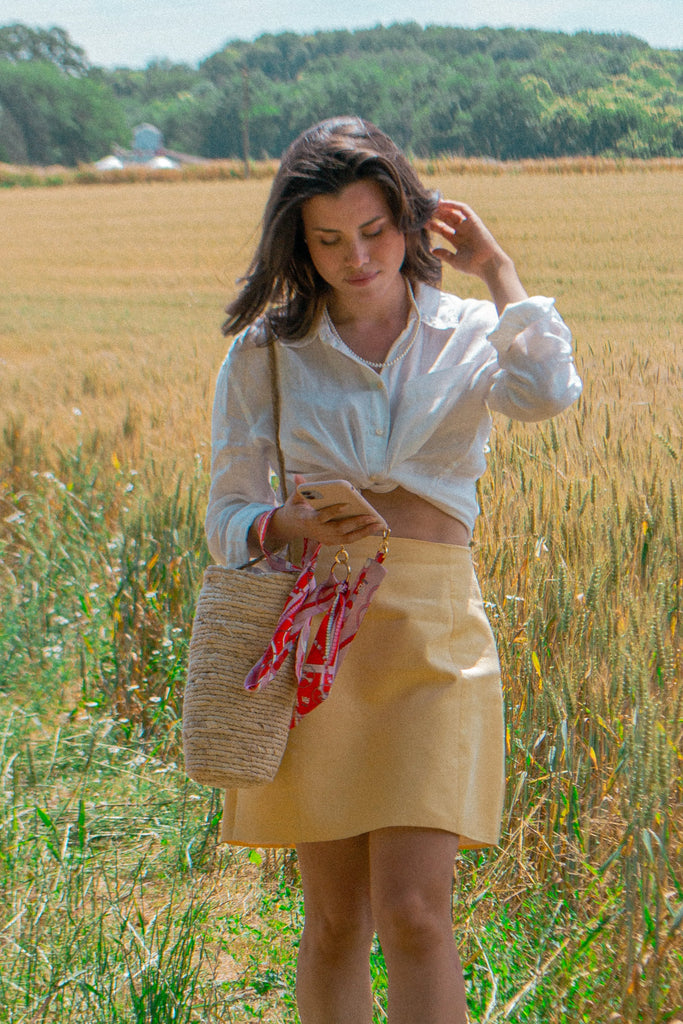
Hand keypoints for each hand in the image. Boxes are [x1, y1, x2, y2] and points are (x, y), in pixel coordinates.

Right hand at [255, 475, 384, 552]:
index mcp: (308, 520)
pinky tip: (373, 527)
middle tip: (372, 516)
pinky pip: (348, 539)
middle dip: (356, 523)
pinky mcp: (331, 542)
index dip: (333, 512)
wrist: (291, 526)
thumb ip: (299, 488)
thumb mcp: (294, 497)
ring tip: (379, 524)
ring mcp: (325, 539)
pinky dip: (361, 534)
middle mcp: (318, 532)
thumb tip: (298, 476)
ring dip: (364, 532)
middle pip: (339, 529)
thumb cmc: (296, 508)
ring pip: (347, 538)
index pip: (322, 517)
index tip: (346, 504)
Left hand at [429, 200, 527, 312]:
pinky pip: (464, 209)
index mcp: (458, 241)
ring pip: (454, 213)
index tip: (421, 223)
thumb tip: (432, 250)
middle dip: (436, 216)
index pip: (443, 230)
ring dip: (443, 209)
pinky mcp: (475, 221)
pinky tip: (443, 203)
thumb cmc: (473, 266)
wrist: (488, 264)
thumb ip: (444, 254)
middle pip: (446, 220)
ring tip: (431, 205)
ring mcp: (468, 226)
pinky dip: (454, 205)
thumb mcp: (454, 260)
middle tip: (424, 211)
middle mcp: (462, 232)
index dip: (433, 225)